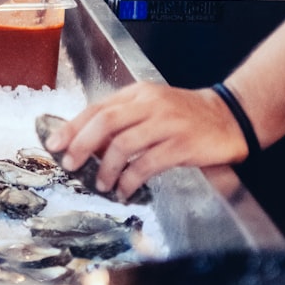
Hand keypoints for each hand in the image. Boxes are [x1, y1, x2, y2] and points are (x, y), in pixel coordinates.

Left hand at [45, 82, 249, 198]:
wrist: (230, 117)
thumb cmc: (186, 117)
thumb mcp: (151, 110)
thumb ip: (122, 122)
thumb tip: (87, 146)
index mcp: (138, 94)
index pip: (97, 108)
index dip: (72, 127)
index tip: (54, 145)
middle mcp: (150, 105)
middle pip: (105, 123)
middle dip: (82, 146)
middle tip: (71, 165)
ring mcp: (167, 123)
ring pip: (124, 144)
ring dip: (107, 169)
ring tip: (101, 184)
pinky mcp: (182, 144)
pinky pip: (148, 164)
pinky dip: (131, 180)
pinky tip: (126, 190)